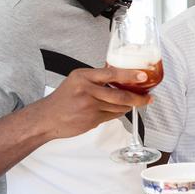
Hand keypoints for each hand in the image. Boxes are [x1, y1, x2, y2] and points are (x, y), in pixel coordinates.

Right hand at [35, 66, 152, 139]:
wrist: (47, 118)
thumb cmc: (63, 99)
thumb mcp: (77, 80)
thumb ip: (96, 78)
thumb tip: (121, 77)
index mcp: (83, 76)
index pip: (112, 73)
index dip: (130, 75)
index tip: (144, 76)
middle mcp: (87, 90)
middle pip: (120, 95)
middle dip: (138, 98)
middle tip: (147, 97)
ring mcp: (90, 107)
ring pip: (119, 107)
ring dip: (128, 106)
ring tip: (132, 103)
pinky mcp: (92, 120)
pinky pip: (113, 116)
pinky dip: (118, 113)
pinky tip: (117, 110)